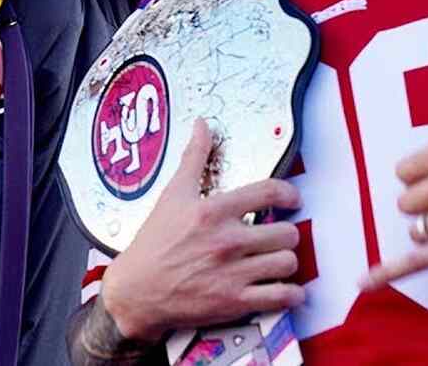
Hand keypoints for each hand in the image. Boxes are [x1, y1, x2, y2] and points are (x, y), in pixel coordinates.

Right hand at [101, 118, 303, 342]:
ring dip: (286, 262)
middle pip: (287, 232)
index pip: (269, 192)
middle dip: (285, 232)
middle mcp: (227, 241)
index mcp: (214, 210)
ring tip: (277, 260)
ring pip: (288, 263)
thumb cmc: (154, 243)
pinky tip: (283, 288)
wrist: (136, 291)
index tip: (291, 198)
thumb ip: (193, 158)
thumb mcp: (173, 194)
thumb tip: (202, 126)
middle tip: (277, 234)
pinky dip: (290, 294)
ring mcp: (233, 273)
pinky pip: (282, 297)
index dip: (289, 193)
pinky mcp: (235, 302)